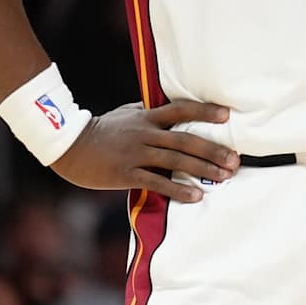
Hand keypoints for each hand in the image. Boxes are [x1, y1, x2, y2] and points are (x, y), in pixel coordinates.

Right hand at [51, 100, 238, 202]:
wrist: (70, 146)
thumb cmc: (101, 129)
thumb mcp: (125, 114)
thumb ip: (148, 112)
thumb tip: (169, 108)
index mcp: (146, 117)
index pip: (180, 110)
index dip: (204, 111)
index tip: (227, 115)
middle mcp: (144, 133)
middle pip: (185, 139)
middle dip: (213, 150)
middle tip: (235, 160)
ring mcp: (136, 153)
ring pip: (176, 160)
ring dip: (202, 169)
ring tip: (224, 176)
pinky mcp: (126, 174)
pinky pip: (157, 182)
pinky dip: (178, 189)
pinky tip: (195, 195)